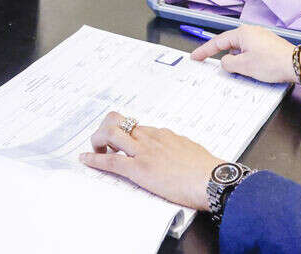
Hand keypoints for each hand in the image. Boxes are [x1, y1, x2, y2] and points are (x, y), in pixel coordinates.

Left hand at [79, 112, 221, 209]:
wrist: (214, 180)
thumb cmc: (208, 170)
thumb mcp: (191, 151)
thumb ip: (179, 147)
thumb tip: (177, 150)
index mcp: (162, 135)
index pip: (135, 126)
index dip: (123, 132)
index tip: (118, 140)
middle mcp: (150, 138)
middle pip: (117, 121)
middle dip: (104, 129)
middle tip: (103, 144)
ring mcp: (143, 152)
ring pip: (110, 133)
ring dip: (97, 142)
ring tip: (95, 152)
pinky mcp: (140, 169)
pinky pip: (111, 162)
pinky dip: (94, 160)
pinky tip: (85, 160)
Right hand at [190, 24, 298, 83]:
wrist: (297, 65)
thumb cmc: (271, 64)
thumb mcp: (244, 66)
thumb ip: (228, 63)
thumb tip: (225, 62)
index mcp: (242, 33)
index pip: (217, 42)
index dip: (204, 50)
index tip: (195, 57)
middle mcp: (251, 31)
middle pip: (229, 43)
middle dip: (220, 54)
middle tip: (209, 62)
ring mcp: (261, 37)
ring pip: (241, 48)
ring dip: (236, 58)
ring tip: (236, 70)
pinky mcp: (269, 44)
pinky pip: (251, 50)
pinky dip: (246, 58)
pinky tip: (249, 68)